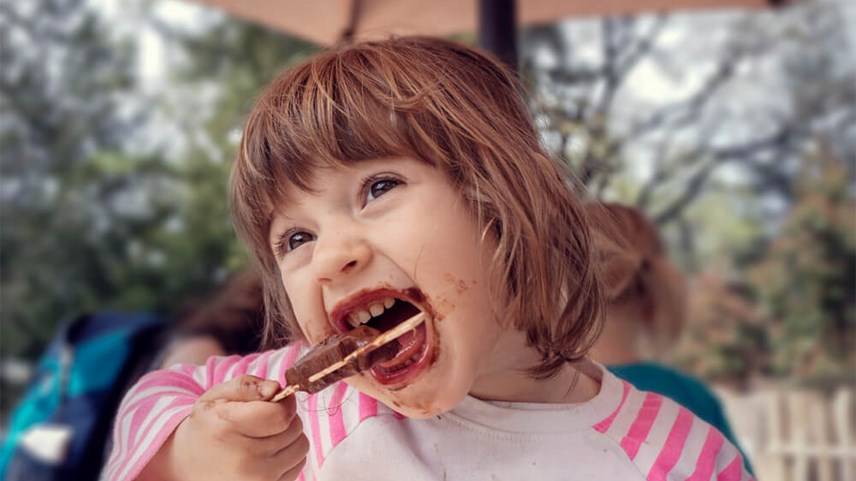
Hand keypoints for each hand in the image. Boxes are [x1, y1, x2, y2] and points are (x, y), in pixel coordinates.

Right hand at [141, 375, 308, 480]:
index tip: (276, 400)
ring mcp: (258, 480)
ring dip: (290, 436)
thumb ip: (247, 385)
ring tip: (265, 436)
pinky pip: (299, 464)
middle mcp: (244, 460)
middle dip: (285, 417)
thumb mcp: (216, 397)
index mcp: (227, 429)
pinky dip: (288, 454)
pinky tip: (267, 453)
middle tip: (264, 419)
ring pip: (301, 446)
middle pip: (294, 428)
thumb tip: (276, 388)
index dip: (284, 402)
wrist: (190, 465)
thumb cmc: (208, 427)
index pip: (281, 414)